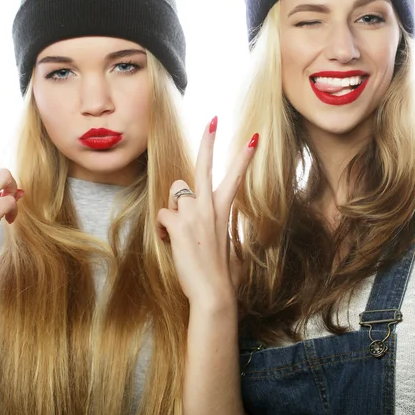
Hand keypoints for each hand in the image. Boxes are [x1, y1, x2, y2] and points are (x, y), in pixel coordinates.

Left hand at [157, 117, 257, 307]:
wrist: (214, 293)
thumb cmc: (221, 273)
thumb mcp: (226, 243)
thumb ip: (215, 224)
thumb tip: (199, 220)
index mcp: (224, 211)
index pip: (235, 177)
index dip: (244, 156)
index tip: (253, 137)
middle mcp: (210, 207)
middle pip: (205, 167)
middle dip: (209, 141)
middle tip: (213, 120)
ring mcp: (195, 214)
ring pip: (175, 194)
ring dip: (173, 209)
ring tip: (179, 233)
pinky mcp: (179, 223)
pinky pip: (162, 214)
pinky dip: (162, 228)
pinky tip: (170, 242)